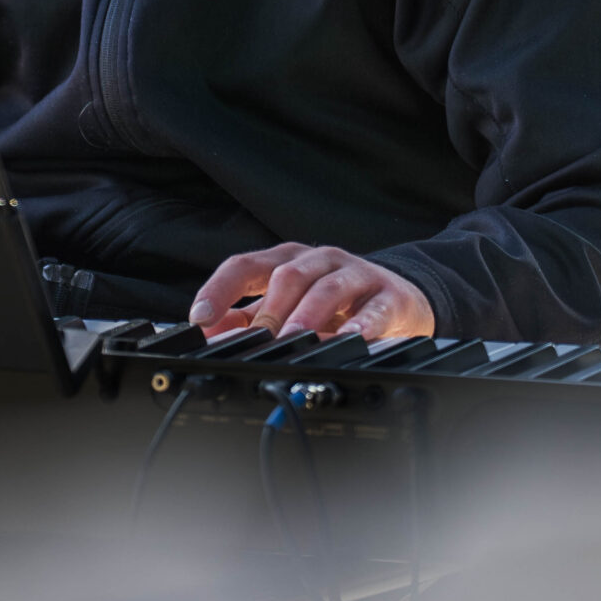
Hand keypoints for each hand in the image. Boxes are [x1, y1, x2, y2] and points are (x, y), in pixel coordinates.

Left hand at [188, 243, 434, 341]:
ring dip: (307, 313)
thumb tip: (208, 332)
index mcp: (286, 261)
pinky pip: (374, 308)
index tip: (200, 317)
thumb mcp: (287, 305)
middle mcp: (318, 261)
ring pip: (326, 287)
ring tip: (293, 338)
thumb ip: (247, 318)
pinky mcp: (387, 295)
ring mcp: (354, 274)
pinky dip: (362, 323)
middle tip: (257, 339)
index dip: (219, 289)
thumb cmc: (336, 302)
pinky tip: (351, 337)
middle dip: (268, 310)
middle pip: (286, 276)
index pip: (244, 265)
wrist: (399, 299)